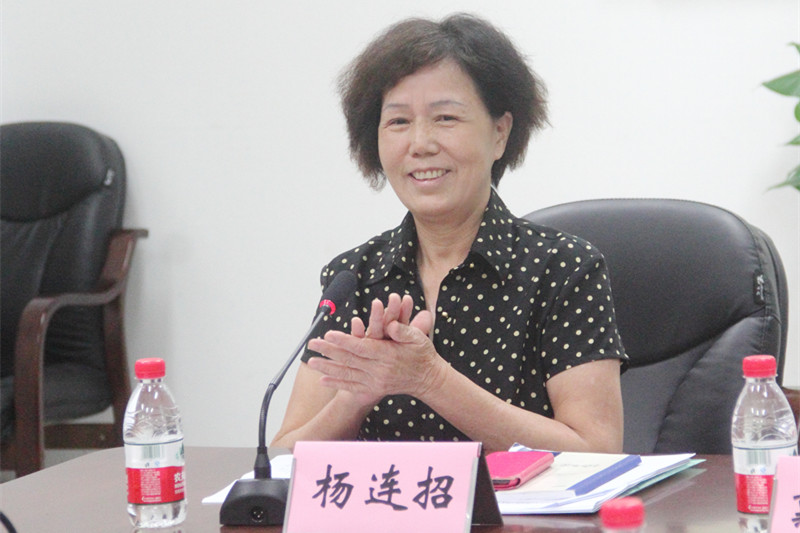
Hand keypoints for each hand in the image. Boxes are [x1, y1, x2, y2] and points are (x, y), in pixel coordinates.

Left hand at [307, 294, 442, 400]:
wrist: (427, 378)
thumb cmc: (421, 353)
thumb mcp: (417, 337)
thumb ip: (402, 330)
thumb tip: (390, 325)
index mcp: (388, 354)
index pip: (361, 347)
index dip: (344, 341)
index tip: (328, 334)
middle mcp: (379, 370)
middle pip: (349, 360)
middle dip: (328, 351)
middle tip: (312, 344)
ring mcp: (376, 381)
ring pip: (347, 374)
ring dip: (327, 368)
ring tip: (311, 362)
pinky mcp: (374, 389)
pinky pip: (352, 386)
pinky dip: (337, 384)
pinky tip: (322, 380)